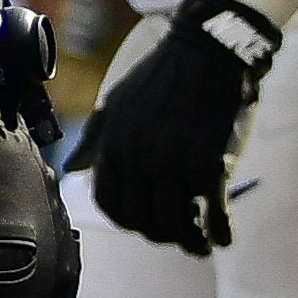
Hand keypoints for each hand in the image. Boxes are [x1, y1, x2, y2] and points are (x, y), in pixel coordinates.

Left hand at [76, 0, 284, 255]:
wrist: (204, 52)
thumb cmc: (159, 75)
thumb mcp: (114, 102)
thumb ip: (95, 138)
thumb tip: (73, 167)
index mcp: (113, 146)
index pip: (107, 200)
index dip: (123, 219)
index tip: (139, 223)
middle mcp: (138, 159)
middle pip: (141, 218)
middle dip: (158, 234)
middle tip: (175, 238)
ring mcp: (172, 163)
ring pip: (175, 222)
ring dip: (189, 241)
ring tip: (200, 245)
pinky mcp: (208, 162)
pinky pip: (212, 210)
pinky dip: (219, 230)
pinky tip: (225, 238)